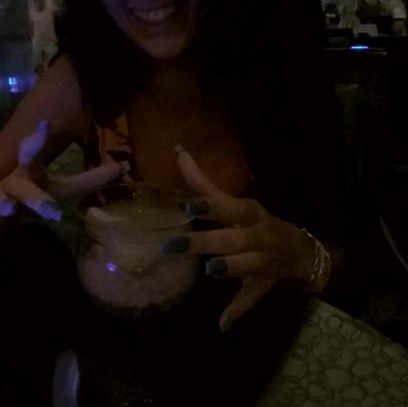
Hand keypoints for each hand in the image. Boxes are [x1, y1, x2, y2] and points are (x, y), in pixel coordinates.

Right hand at [0, 120, 128, 258]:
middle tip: (52, 211)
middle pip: (26, 187)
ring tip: (6, 210)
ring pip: (0, 203)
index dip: (39, 138)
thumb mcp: (61, 185)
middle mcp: (14, 184)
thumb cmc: (33, 191)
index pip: (36, 152)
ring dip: (2, 206)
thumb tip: (124, 167)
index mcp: (31, 171)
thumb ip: (91, 179)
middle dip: (37, 198)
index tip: (44, 124)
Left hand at [163, 147, 314, 331]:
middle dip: (205, 242)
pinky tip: (222, 324)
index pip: (231, 208)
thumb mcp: (236, 203)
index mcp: (250, 215)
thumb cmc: (256, 223)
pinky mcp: (264, 285)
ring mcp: (263, 262)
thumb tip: (178, 151)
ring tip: (212, 270)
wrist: (303, 252)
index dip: (211, 207)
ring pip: (247, 266)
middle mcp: (258, 237)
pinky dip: (237, 312)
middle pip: (233, 239)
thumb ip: (204, 182)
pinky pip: (251, 299)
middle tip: (174, 245)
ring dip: (230, 268)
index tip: (188, 207)